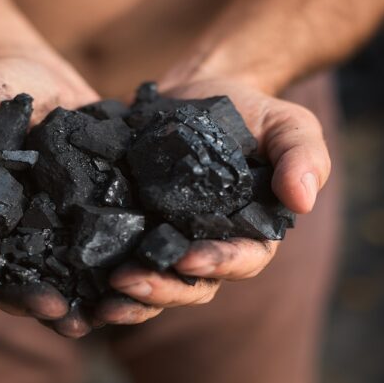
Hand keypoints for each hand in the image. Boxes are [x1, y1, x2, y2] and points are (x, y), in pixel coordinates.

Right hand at [0, 56, 99, 336]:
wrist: (37, 79)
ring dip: (57, 303)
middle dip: (17, 297)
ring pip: (34, 279)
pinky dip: (92, 280)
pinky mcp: (66, 226)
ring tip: (83, 318)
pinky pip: (74, 260)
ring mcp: (25, 232)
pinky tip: (115, 292)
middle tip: (48, 305)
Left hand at [96, 77, 330, 324]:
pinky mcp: (134, 223)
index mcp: (249, 232)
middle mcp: (207, 244)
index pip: (240, 260)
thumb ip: (304, 157)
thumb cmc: (252, 112)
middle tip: (127, 281)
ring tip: (103, 294)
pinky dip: (100, 271)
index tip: (188, 258)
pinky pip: (119, 256)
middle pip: (191, 284)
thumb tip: (303, 200)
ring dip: (130, 295)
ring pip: (154, 282)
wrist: (200, 88)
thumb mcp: (289, 126)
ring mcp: (167, 237)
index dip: (217, 264)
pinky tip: (80, 278)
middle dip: (162, 289)